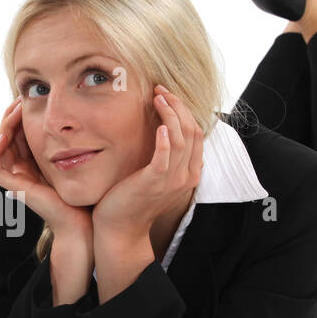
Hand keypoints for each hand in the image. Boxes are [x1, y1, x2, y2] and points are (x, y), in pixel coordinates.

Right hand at [0, 98, 91, 236]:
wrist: (83, 220)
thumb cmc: (84, 191)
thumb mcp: (78, 158)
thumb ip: (72, 141)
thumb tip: (77, 116)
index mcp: (35, 162)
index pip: (20, 132)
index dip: (20, 114)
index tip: (29, 98)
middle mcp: (22, 169)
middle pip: (7, 136)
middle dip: (11, 116)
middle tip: (19, 98)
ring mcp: (16, 179)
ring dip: (3, 127)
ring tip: (14, 110)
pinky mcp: (14, 188)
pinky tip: (6, 134)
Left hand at [92, 85, 203, 248]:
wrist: (120, 228)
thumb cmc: (133, 200)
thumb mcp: (155, 178)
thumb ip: (166, 159)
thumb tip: (166, 134)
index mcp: (189, 173)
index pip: (196, 133)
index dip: (184, 110)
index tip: (167, 95)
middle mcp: (186, 177)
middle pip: (193, 131)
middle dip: (178, 105)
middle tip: (161, 89)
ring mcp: (172, 180)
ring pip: (182, 138)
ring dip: (171, 114)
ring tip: (158, 97)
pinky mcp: (154, 182)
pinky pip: (166, 156)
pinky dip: (166, 138)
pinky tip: (160, 125)